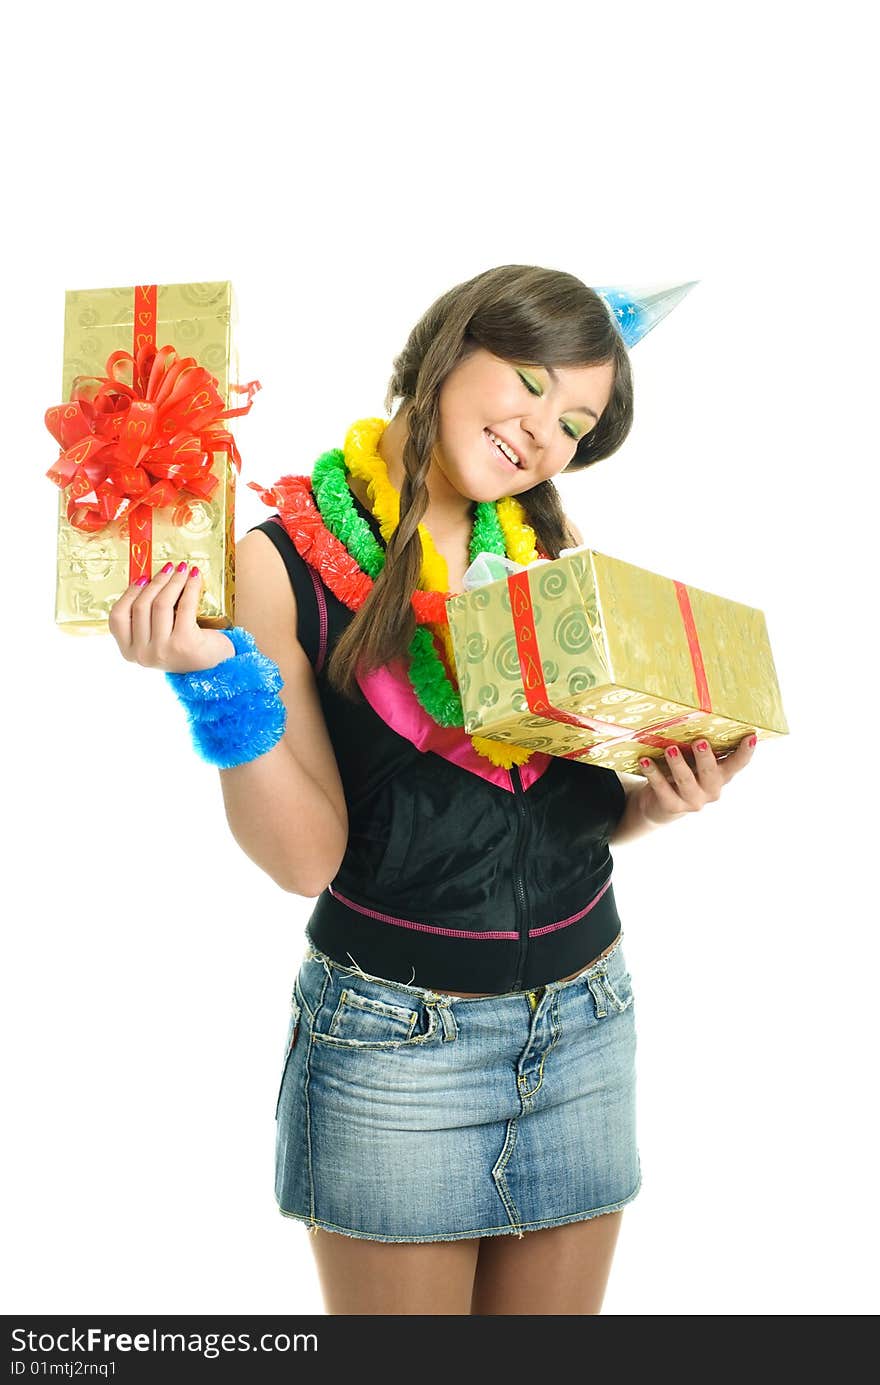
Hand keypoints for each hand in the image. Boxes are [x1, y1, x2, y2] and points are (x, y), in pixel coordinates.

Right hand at [108, 561, 235, 673]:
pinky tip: (194, 576)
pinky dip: (190, 587)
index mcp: (130, 652)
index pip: (117, 617)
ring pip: (161, 604)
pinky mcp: (184, 643)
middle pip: (141, 606)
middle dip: (156, 582)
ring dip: (173, 581)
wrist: (215, 667)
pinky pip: (184, 606)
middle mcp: (142, 654)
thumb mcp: (157, 635)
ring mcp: (162, 650)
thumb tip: (145, 578)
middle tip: (169, 568)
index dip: (130, 593)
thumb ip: (146, 616)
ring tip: (182, 569)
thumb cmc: (185, 646)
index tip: (143, 577)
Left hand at [637, 736, 756, 824]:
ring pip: (686, 781)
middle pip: (712, 773)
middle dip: (706, 757)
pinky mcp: (673, 807)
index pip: (738, 764)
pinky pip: (663, 789)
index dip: (746, 752)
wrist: (660, 805)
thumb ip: (699, 748)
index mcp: (721, 775)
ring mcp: (693, 800)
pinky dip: (654, 774)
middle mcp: (711, 790)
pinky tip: (645, 761)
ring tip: (670, 749)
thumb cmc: (683, 773)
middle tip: (699, 741)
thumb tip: (694, 716)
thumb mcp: (693, 762)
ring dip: (678, 764)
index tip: (750, 736)